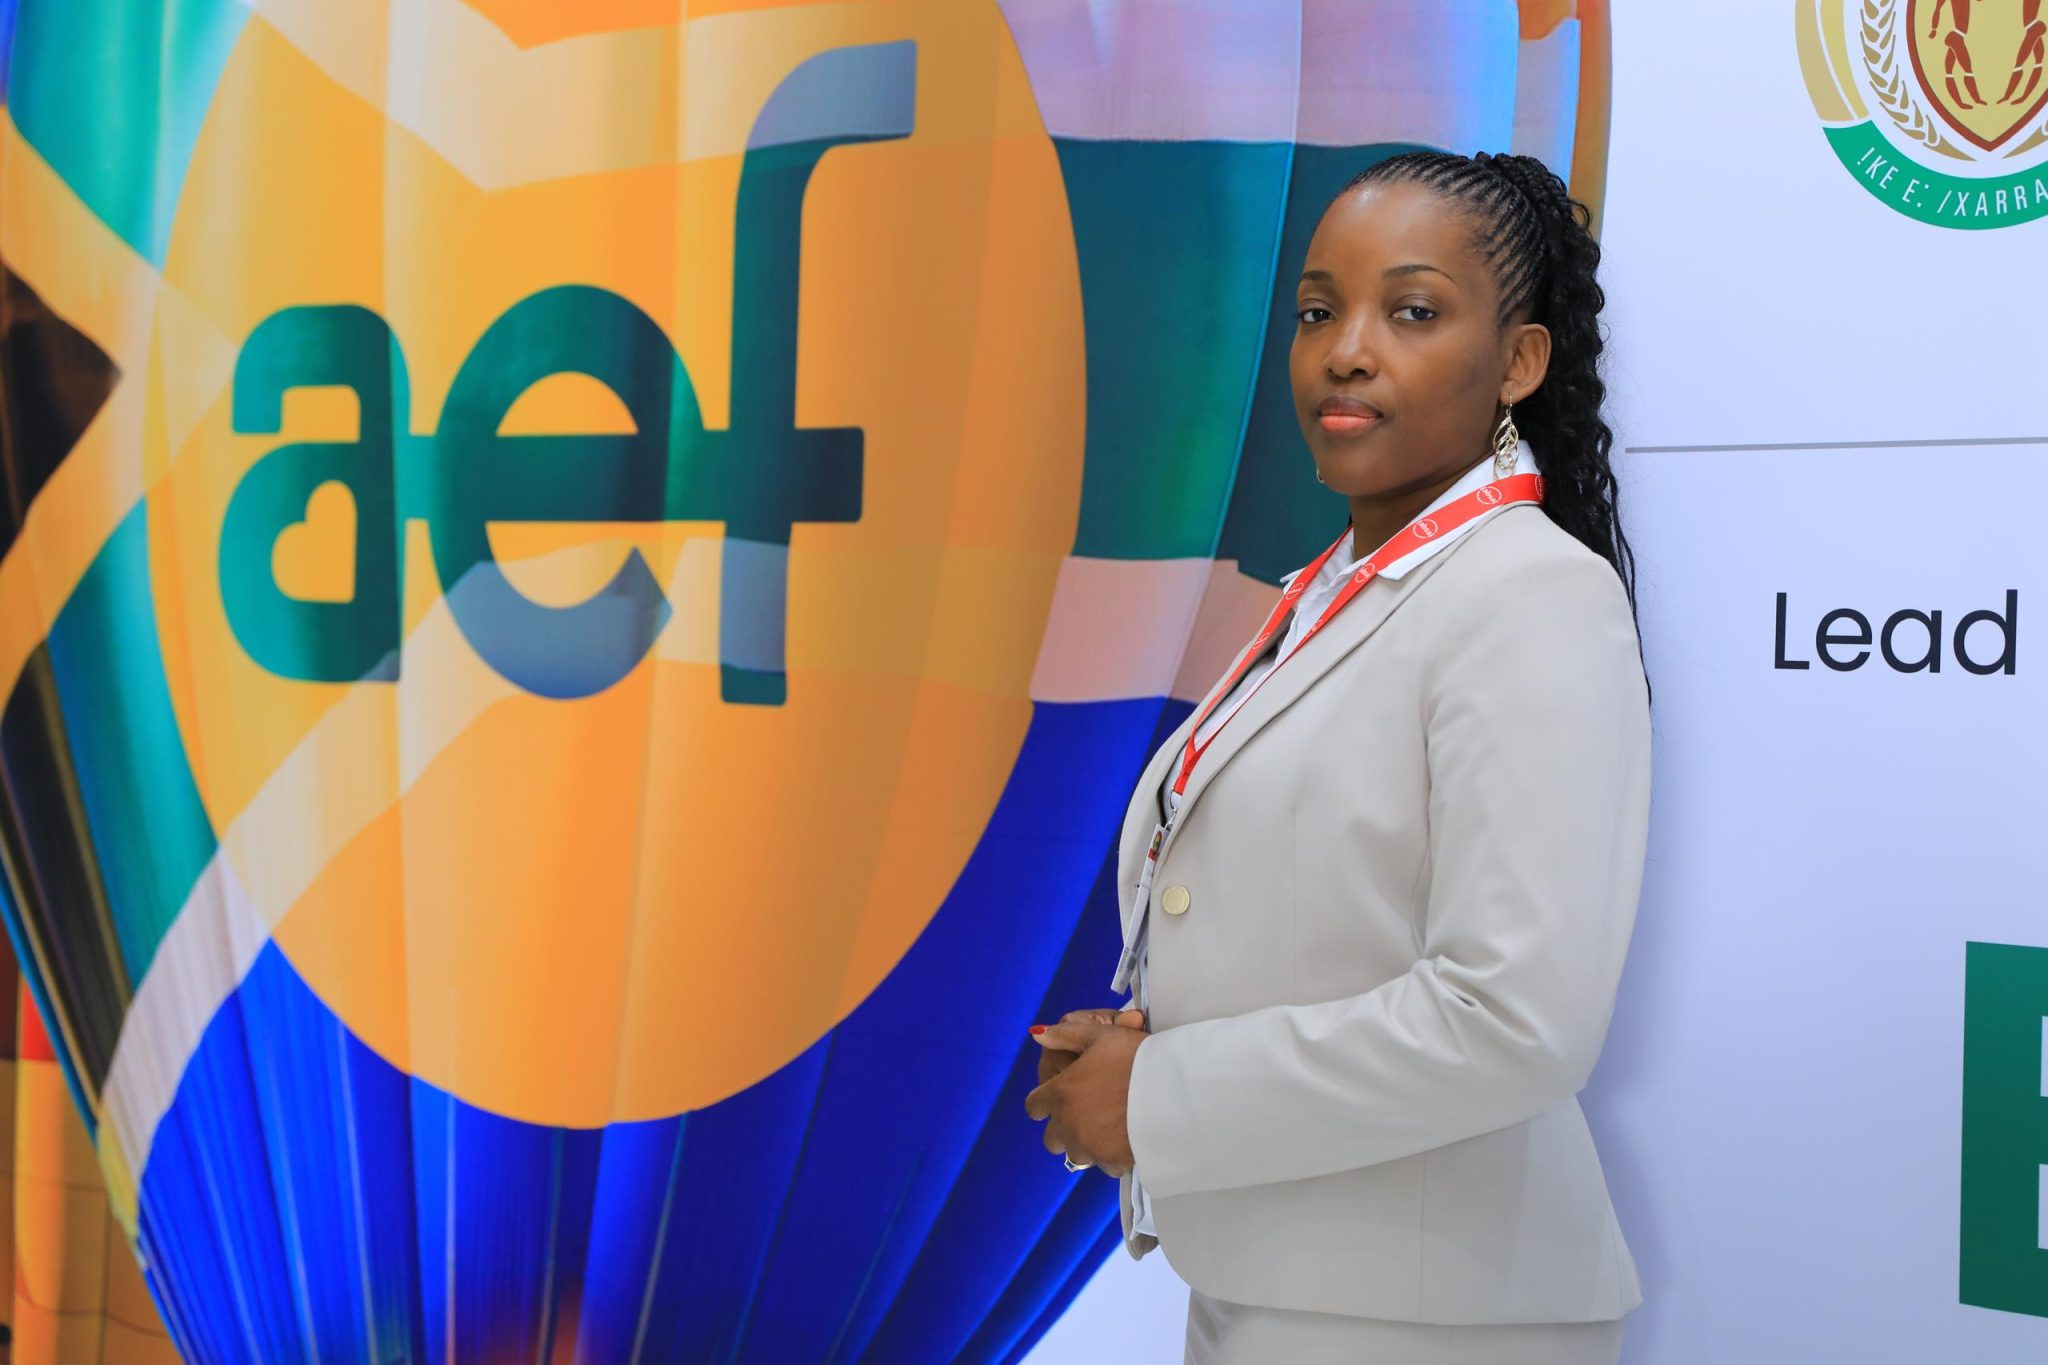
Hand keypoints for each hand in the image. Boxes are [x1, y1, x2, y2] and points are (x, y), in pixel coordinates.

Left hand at [1024, 1018, 1146, 1175]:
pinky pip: (1103, 1165)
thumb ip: (1064, 1035)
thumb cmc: (1136, 1057)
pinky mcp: (1111, 1161)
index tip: (1057, 1098)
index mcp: (1060, 1093)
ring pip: (1075, 1155)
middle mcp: (1068, 1123)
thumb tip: (1037, 1035)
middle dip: (1062, 1128)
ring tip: (1107, 1127)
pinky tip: (1125, 1138)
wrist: (1174, 1088)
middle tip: (1085, 1114)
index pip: (1034, 1106)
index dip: (1044, 1101)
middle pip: (1051, 1138)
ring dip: (1085, 1144)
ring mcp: (1089, 1146)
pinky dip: (1110, 1155)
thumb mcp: (1099, 1036)